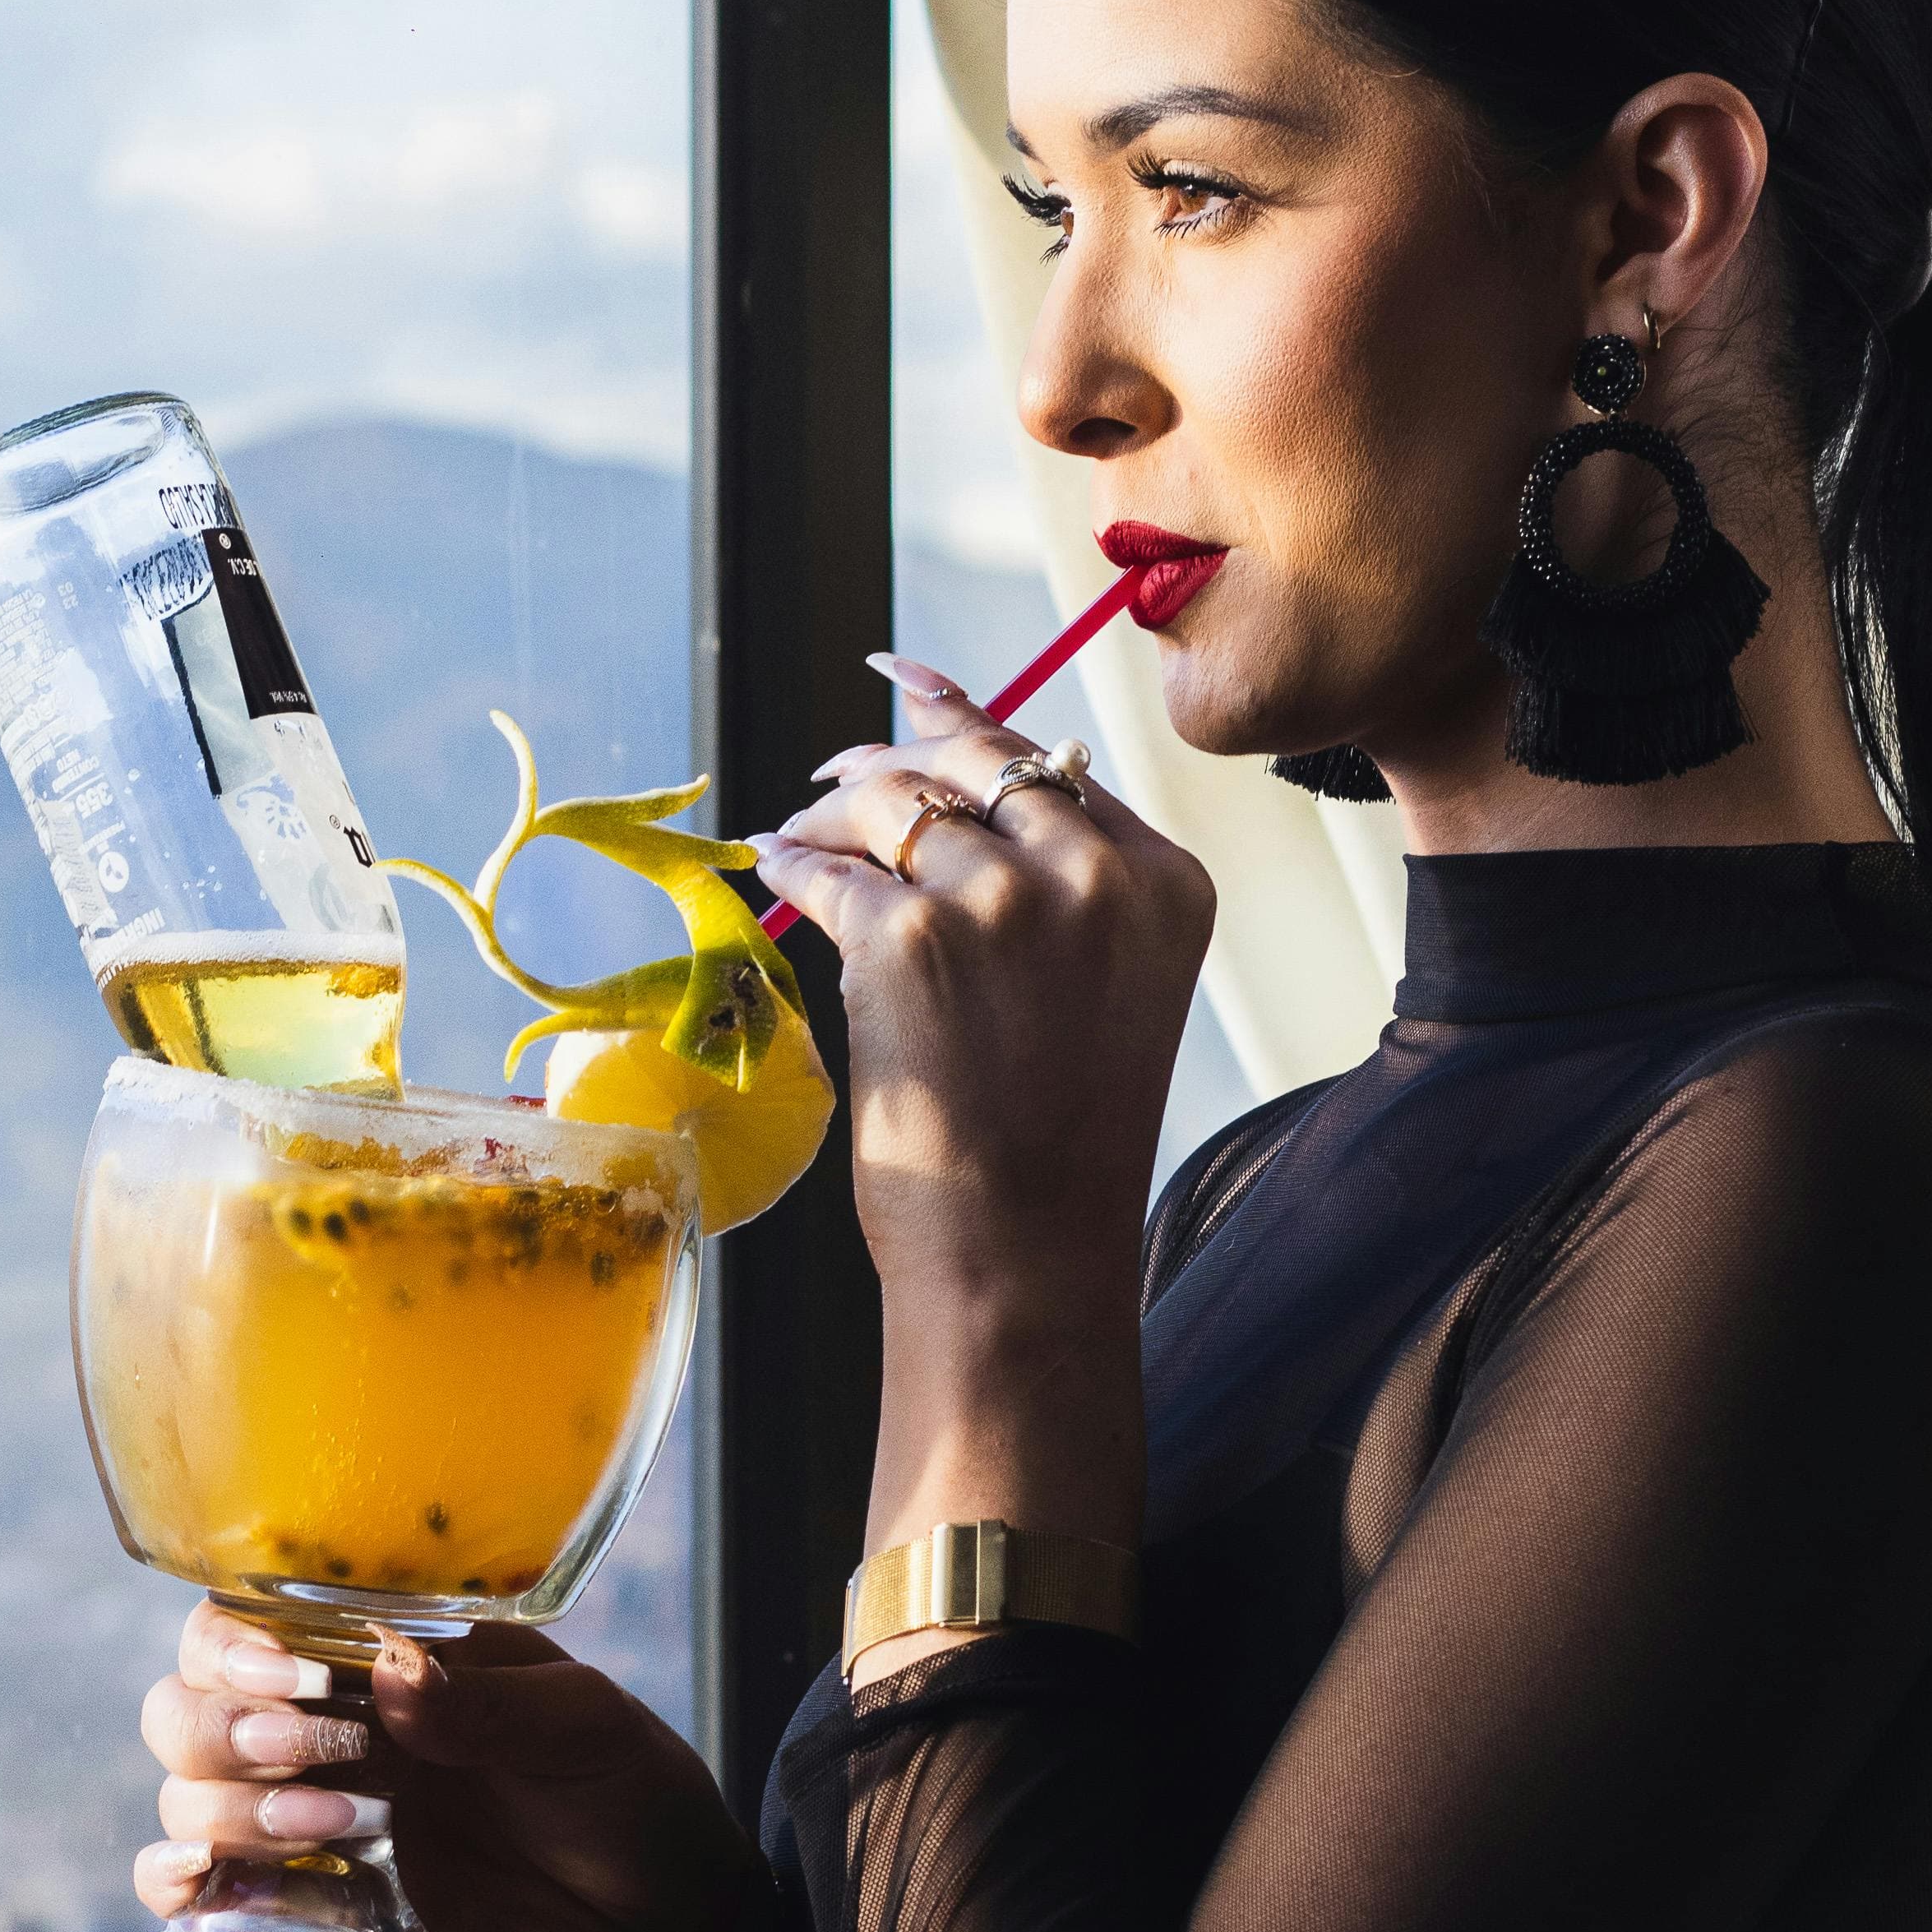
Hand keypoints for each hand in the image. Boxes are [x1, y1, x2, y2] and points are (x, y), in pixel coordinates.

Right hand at [132, 1602, 763, 1931]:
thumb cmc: (630, 1802)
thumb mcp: (583, 1731)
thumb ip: (488, 1704)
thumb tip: (392, 1666)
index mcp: (394, 1657)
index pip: (262, 1615)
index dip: (244, 1641)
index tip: (292, 1678)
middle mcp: (335, 1723)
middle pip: (193, 1696)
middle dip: (226, 1723)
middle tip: (316, 1752)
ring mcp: (316, 1811)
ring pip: (188, 1784)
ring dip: (227, 1802)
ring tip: (336, 1825)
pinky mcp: (315, 1899)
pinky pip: (197, 1881)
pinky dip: (175, 1878)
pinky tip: (203, 1881)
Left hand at [751, 663, 1214, 1328]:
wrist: (1022, 1248)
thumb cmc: (1054, 1135)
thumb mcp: (1102, 985)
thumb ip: (1059, 883)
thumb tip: (951, 779)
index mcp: (1160, 880)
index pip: (1051, 762)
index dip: (965, 717)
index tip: (907, 683)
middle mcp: (1092, 874)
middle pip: (971, 761)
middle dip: (891, 757)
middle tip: (835, 774)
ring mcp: (999, 899)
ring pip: (892, 803)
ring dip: (831, 814)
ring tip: (798, 834)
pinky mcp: (908, 939)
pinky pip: (828, 873)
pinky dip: (791, 867)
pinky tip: (771, 870)